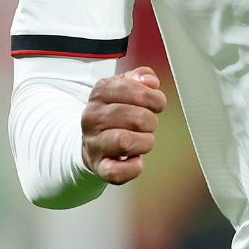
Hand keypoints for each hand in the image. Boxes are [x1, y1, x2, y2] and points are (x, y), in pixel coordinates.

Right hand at [81, 65, 166, 184]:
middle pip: (135, 117)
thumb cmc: (115, 112)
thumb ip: (140, 77)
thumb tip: (150, 81)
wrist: (93, 140)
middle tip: (149, 124)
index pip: (133, 89)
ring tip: (144, 140)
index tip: (156, 104)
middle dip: (151, 121)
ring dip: (145, 142)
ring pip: (125, 141)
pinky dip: (133, 167)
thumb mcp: (124, 87)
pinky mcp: (99, 166)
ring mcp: (93, 142)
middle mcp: (92, 116)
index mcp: (100, 92)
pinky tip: (136, 159)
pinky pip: (116, 171)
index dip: (153, 98)